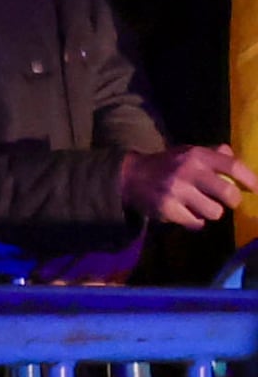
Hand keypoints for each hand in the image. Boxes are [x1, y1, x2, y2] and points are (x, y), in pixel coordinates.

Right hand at [118, 143, 249, 226]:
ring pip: (215, 213)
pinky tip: (184, 212)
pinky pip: (197, 223)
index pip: (232, 166)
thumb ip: (212, 154)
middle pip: (230, 195)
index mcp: (196, 155)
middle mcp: (188, 171)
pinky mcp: (168, 208)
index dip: (250, 179)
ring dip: (209, 212)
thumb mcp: (187, 153)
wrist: (130, 175)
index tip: (256, 190)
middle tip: (223, 201)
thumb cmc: (167, 164)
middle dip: (231, 201)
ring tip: (198, 205)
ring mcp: (178, 191)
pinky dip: (194, 221)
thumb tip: (232, 154)